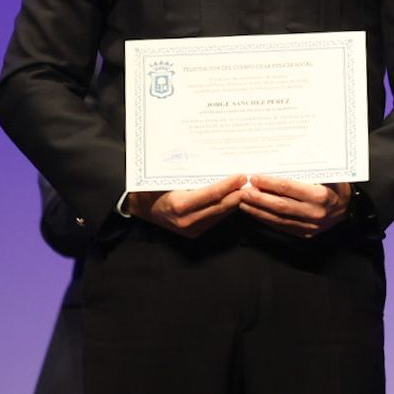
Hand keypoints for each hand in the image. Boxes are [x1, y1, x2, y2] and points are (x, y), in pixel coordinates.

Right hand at [126, 174, 246, 237]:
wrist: (139, 207)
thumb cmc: (151, 188)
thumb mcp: (166, 177)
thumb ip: (189, 173)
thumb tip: (214, 160)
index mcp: (178, 205)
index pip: (211, 195)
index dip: (229, 185)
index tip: (242, 176)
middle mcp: (186, 220)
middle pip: (220, 206)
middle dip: (239, 193)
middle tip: (253, 181)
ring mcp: (191, 229)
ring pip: (221, 214)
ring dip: (236, 201)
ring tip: (249, 187)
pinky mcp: (195, 232)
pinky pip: (216, 218)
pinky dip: (227, 207)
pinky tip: (236, 196)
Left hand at [239, 175, 351, 236]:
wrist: (350, 209)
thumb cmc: (338, 187)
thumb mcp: (331, 174)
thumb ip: (312, 168)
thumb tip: (288, 158)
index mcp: (321, 195)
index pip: (289, 188)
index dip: (270, 183)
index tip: (255, 178)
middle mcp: (315, 212)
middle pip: (280, 205)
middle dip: (259, 198)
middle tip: (243, 191)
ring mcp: (310, 226)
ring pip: (278, 218)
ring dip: (258, 211)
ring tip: (244, 203)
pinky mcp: (305, 234)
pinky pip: (282, 227)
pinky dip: (267, 220)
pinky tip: (256, 213)